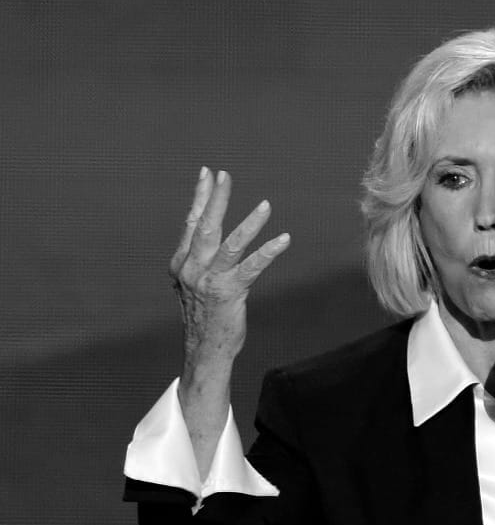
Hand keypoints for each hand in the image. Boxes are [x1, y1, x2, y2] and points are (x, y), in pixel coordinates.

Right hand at [170, 168, 289, 369]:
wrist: (204, 350)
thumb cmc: (204, 316)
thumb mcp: (194, 285)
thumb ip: (198, 262)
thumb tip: (204, 240)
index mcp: (182, 263)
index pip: (191, 223)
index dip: (200, 198)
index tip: (207, 174)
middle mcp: (192, 269)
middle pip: (205, 226)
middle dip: (216, 199)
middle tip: (225, 175)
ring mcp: (209, 281)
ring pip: (229, 244)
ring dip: (249, 223)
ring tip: (266, 205)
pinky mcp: (229, 293)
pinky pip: (252, 267)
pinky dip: (269, 251)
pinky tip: (284, 239)